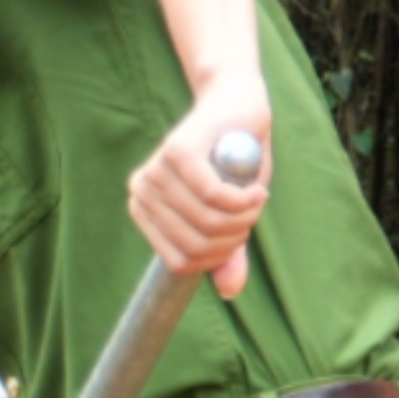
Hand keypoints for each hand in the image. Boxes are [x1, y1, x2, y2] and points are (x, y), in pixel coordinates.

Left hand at [127, 74, 274, 298]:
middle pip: (196, 245)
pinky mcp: (178, 151)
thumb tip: (228, 291)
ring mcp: (157, 170)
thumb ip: (227, 251)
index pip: (181, 263)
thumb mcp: (231, 214)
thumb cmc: (233, 161)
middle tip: (251, 213)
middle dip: (235, 237)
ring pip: (208, 222)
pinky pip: (214, 196)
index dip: (219, 257)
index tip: (238, 235)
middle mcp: (143, 191)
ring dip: (244, 217)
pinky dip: (243, 199)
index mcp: (144, 211)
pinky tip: (255, 190)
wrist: (237, 105)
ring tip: (255, 198)